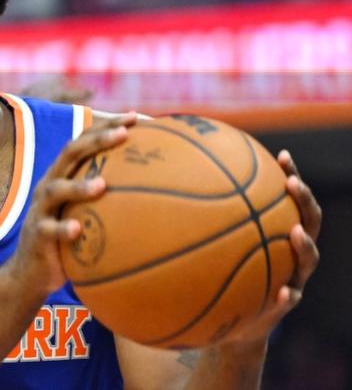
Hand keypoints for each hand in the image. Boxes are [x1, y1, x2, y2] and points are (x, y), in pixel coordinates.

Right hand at [10, 112, 137, 296]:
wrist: (31, 274)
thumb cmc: (70, 241)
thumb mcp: (87, 215)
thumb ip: (112, 200)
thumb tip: (163, 193)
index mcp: (63, 176)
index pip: (83, 142)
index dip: (106, 126)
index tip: (135, 116)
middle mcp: (49, 186)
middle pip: (69, 154)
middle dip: (96, 141)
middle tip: (124, 134)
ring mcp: (40, 210)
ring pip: (55, 190)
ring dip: (78, 186)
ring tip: (102, 185)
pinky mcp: (37, 236)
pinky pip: (49, 230)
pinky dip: (63, 229)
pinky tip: (78, 230)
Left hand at [220, 150, 321, 345]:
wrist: (232, 323)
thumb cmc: (222, 275)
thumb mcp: (214, 247)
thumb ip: (203, 221)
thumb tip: (170, 184)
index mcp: (278, 232)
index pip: (290, 200)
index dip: (290, 176)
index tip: (281, 156)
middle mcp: (291, 252)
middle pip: (309, 222)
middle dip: (304, 200)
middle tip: (292, 184)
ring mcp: (293, 278)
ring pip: (308, 260)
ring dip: (305, 245)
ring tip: (296, 233)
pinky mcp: (283, 307)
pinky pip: (289, 301)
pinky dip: (288, 297)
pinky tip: (284, 293)